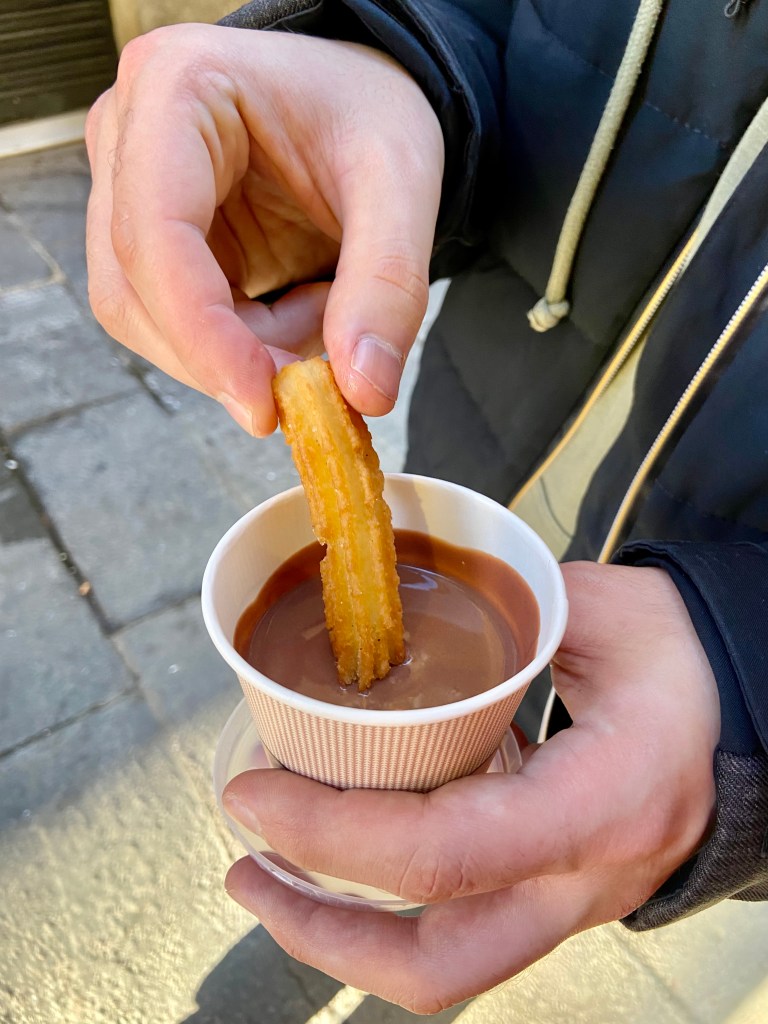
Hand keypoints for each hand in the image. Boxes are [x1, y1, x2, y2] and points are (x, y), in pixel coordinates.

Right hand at [85, 25, 443, 434]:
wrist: (358, 98)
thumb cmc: (370, 110)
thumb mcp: (402, 183)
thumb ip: (389, 285)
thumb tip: (364, 392)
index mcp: (175, 89)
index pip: (155, 236)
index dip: (202, 335)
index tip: (264, 403)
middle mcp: (126, 135)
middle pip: (132, 291)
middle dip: (223, 357)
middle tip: (313, 384)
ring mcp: (127, 189)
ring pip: (145, 319)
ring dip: (236, 352)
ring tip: (321, 315)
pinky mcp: (150, 237)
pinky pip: (175, 323)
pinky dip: (242, 344)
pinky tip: (301, 310)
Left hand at [222, 562, 719, 1012]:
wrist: (740, 715)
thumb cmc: (679, 656)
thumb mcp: (602, 609)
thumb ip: (505, 610)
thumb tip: (399, 617)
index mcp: (601, 802)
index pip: (445, 852)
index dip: (331, 835)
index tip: (253, 791)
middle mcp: (583, 880)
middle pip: (436, 962)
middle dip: (319, 929)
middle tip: (243, 868)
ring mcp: (569, 903)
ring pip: (444, 969)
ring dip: (341, 936)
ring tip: (266, 877)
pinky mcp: (552, 896)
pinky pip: (458, 933)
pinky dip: (384, 909)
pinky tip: (339, 859)